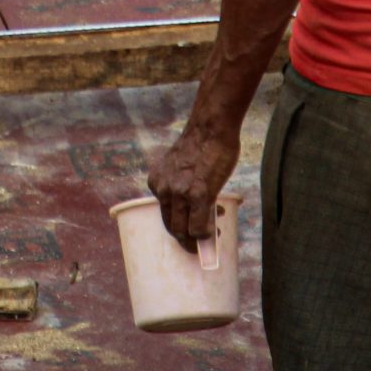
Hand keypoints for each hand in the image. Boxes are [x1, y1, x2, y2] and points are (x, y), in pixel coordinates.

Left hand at [148, 119, 240, 250]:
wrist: (211, 129)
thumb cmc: (201, 144)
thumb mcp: (178, 166)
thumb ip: (179, 185)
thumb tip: (193, 207)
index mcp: (156, 181)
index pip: (164, 213)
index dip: (180, 223)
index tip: (191, 225)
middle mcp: (163, 189)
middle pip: (171, 226)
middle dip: (186, 239)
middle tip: (199, 242)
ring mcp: (179, 194)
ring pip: (183, 231)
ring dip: (197, 239)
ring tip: (212, 233)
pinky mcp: (197, 196)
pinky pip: (198, 227)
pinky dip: (206, 234)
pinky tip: (214, 230)